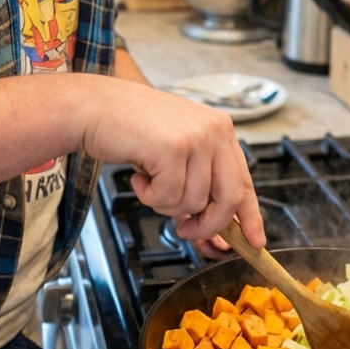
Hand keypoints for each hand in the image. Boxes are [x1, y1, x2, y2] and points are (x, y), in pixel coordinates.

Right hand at [77, 79, 264, 248]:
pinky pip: (168, 197)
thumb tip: (215, 235)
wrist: (94, 107)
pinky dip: (149, 196)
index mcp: (220, 128)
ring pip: (194, 203)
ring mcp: (196, 138)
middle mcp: (214, 130)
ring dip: (166, 204)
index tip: (255, 241)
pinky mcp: (173, 148)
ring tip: (149, 182)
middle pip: (229, 199)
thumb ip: (199, 182)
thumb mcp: (177, 149)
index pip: (245, 181)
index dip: (250, 217)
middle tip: (185, 230)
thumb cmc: (130, 128)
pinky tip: (139, 177)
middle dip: (207, 225)